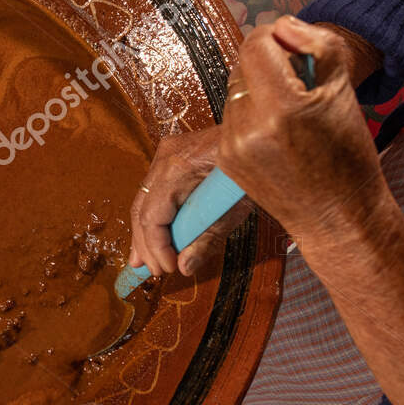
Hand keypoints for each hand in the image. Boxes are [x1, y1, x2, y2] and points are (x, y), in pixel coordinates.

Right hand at [127, 126, 252, 276]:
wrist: (261, 133)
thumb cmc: (252, 168)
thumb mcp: (235, 208)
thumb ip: (207, 239)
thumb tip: (184, 267)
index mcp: (178, 169)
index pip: (153, 216)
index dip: (156, 247)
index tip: (167, 269)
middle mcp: (165, 158)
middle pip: (142, 209)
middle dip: (144, 244)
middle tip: (150, 271)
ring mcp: (165, 154)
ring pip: (144, 200)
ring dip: (144, 232)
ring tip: (143, 261)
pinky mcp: (171, 155)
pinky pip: (155, 190)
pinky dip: (154, 215)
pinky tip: (150, 236)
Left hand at [218, 16, 387, 243]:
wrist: (338, 216)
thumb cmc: (348, 155)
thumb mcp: (344, 89)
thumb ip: (317, 44)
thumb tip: (283, 26)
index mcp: (281, 108)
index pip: (256, 44)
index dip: (277, 36)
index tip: (296, 49)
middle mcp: (248, 127)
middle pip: (243, 64)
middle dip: (269, 64)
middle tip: (300, 84)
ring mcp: (232, 146)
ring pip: (236, 89)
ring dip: (259, 88)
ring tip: (290, 113)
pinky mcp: (225, 159)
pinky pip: (232, 116)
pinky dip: (252, 114)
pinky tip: (277, 133)